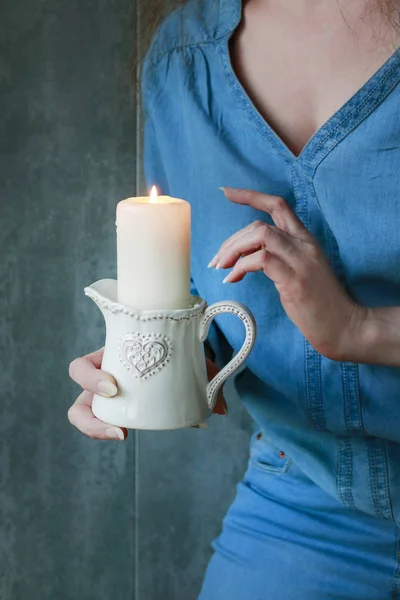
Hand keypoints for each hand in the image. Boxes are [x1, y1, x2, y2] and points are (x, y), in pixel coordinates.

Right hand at [68, 351, 226, 437]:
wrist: (173, 348)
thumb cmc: (172, 347)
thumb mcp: (185, 354)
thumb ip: (206, 375)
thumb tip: (222, 410)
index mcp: (108, 358)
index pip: (79, 368)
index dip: (89, 379)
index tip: (114, 387)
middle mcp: (101, 381)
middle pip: (77, 405)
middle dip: (89, 420)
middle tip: (120, 427)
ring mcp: (106, 400)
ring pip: (84, 420)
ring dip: (97, 431)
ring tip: (123, 435)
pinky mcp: (116, 413)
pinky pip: (106, 426)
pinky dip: (115, 432)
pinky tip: (134, 434)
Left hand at [210, 187, 366, 360]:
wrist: (343, 325)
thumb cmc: (319, 303)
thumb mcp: (298, 271)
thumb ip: (278, 257)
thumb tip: (246, 256)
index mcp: (305, 239)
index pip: (278, 205)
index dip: (251, 196)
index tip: (227, 193)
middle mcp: (304, 244)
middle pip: (259, 225)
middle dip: (231, 241)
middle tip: (216, 260)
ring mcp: (301, 260)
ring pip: (260, 236)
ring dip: (233, 250)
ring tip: (221, 267)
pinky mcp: (295, 279)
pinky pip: (261, 260)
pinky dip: (241, 267)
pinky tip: (233, 279)